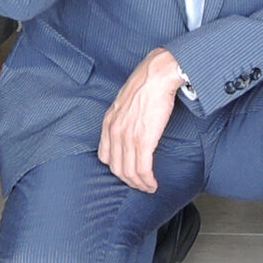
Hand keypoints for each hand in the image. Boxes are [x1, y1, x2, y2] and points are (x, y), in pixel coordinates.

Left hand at [98, 47, 186, 191]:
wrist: (157, 75)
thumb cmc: (145, 84)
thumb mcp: (124, 101)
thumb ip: (122, 117)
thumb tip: (131, 127)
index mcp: (108, 122)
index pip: (105, 156)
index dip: (116, 169)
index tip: (127, 173)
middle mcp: (115, 132)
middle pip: (117, 168)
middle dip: (128, 181)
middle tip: (139, 186)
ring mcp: (128, 137)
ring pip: (130, 172)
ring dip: (140, 184)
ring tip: (148, 187)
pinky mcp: (144, 140)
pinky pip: (143, 168)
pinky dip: (147, 180)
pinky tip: (152, 184)